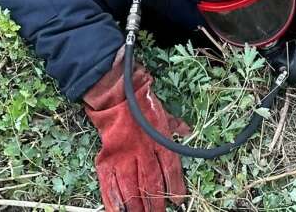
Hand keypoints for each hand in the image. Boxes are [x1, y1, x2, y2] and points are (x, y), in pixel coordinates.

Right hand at [84, 48, 189, 211]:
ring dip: (137, 207)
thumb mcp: (164, 113)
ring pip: (131, 189)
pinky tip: (118, 211)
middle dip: (156, 204)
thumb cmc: (143, 103)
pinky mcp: (107, 159)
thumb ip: (176, 125)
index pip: (171, 170)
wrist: (116, 95)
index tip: (179, 201)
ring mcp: (124, 157)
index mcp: (160, 142)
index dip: (175, 187)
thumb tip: (188, 131)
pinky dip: (113, 200)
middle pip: (151, 184)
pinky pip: (110, 184)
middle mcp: (143, 152)